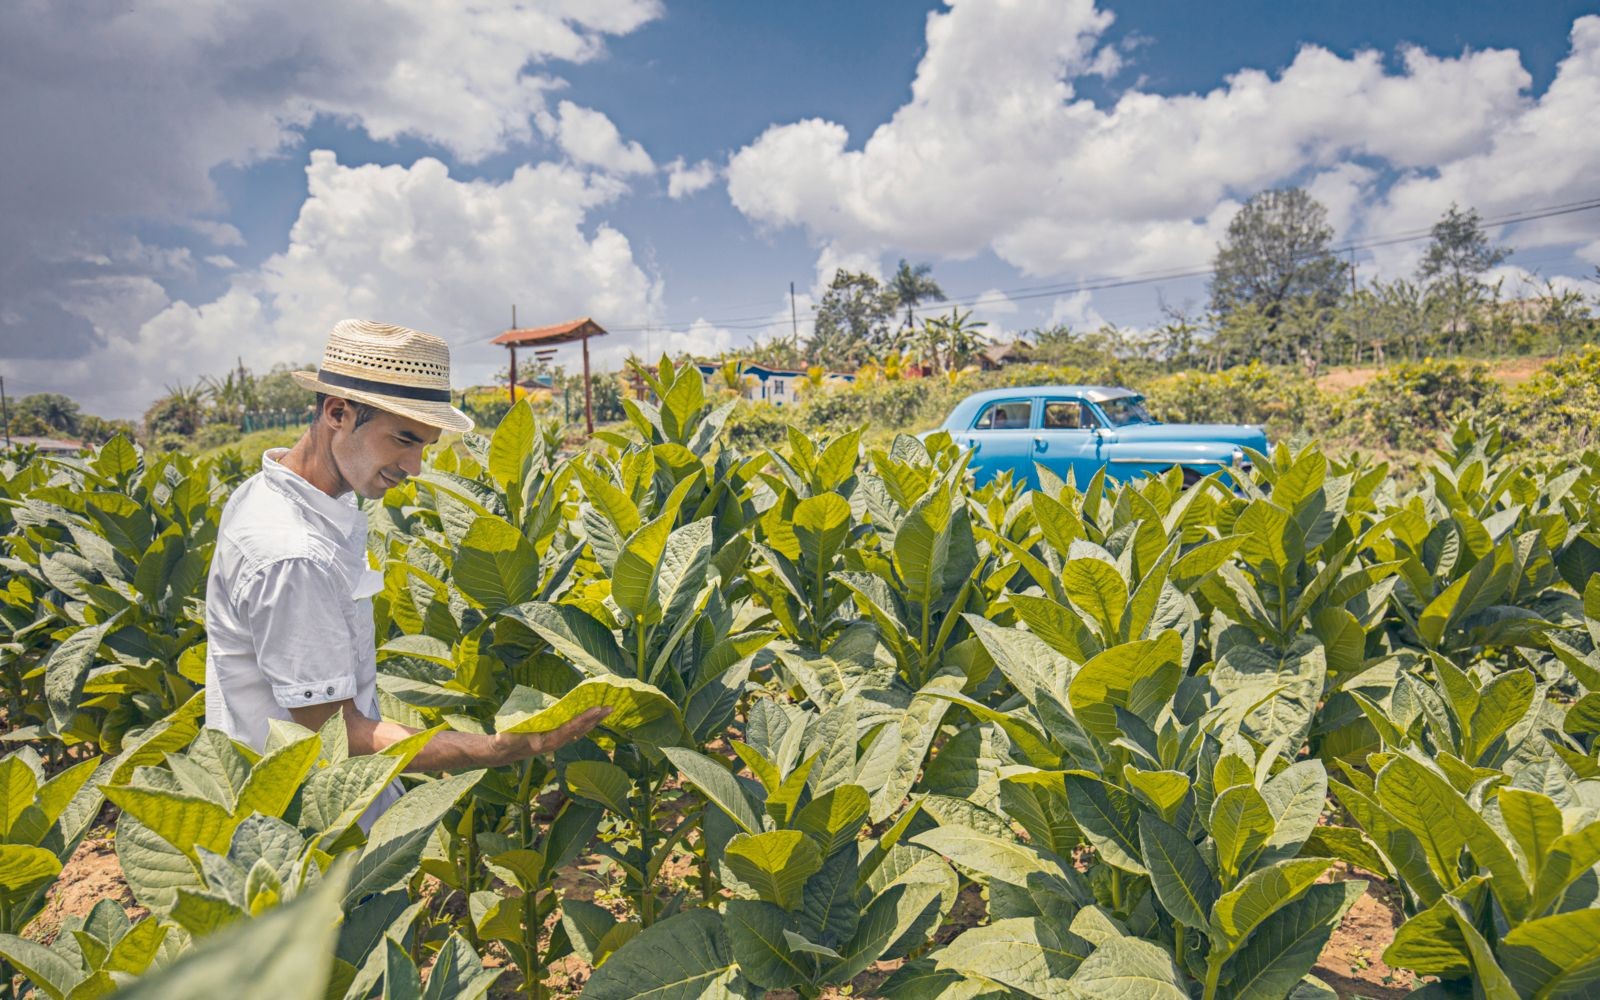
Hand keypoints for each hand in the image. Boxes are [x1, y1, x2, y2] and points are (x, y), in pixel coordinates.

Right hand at [494, 706, 612, 760]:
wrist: (501, 751)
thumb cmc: (505, 742)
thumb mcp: (508, 739)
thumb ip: (519, 740)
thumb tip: (533, 742)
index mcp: (548, 741)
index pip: (571, 728)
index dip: (584, 719)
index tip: (597, 709)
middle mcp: (556, 742)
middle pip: (580, 730)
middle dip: (595, 719)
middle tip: (610, 707)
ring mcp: (557, 741)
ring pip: (579, 731)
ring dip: (592, 721)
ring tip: (605, 711)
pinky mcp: (554, 738)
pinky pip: (573, 730)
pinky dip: (583, 723)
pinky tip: (590, 718)